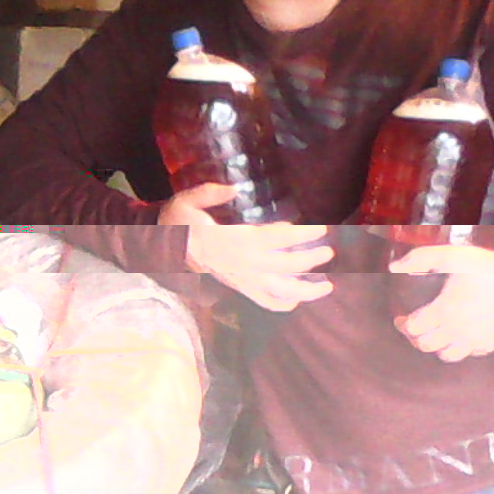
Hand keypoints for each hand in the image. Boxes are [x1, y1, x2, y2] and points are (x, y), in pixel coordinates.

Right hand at [161, 183, 333, 311]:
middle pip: (286, 266)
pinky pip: (263, 302)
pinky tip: (298, 301)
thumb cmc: (178, 223)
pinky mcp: (238, 287)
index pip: (277, 239)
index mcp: (234, 240)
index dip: (302, 235)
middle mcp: (242, 263)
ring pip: (279, 291)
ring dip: (305, 290)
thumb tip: (234, 188)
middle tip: (329, 251)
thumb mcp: (187, 201)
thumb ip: (210, 193)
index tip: (322, 229)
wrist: (164, 248)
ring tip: (327, 286)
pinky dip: (282, 305)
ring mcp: (241, 279)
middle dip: (311, 260)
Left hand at [391, 241, 493, 359]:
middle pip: (425, 345)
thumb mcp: (454, 255)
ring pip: (446, 356)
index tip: (402, 318)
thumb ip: (421, 257)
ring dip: (436, 347)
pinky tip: (459, 335)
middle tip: (415, 328)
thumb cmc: (489, 268)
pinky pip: (469, 354)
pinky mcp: (490, 345)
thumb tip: (393, 267)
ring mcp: (475, 341)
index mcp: (445, 311)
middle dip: (415, 338)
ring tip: (436, 335)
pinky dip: (460, 348)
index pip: (413, 328)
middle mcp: (458, 331)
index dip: (403, 324)